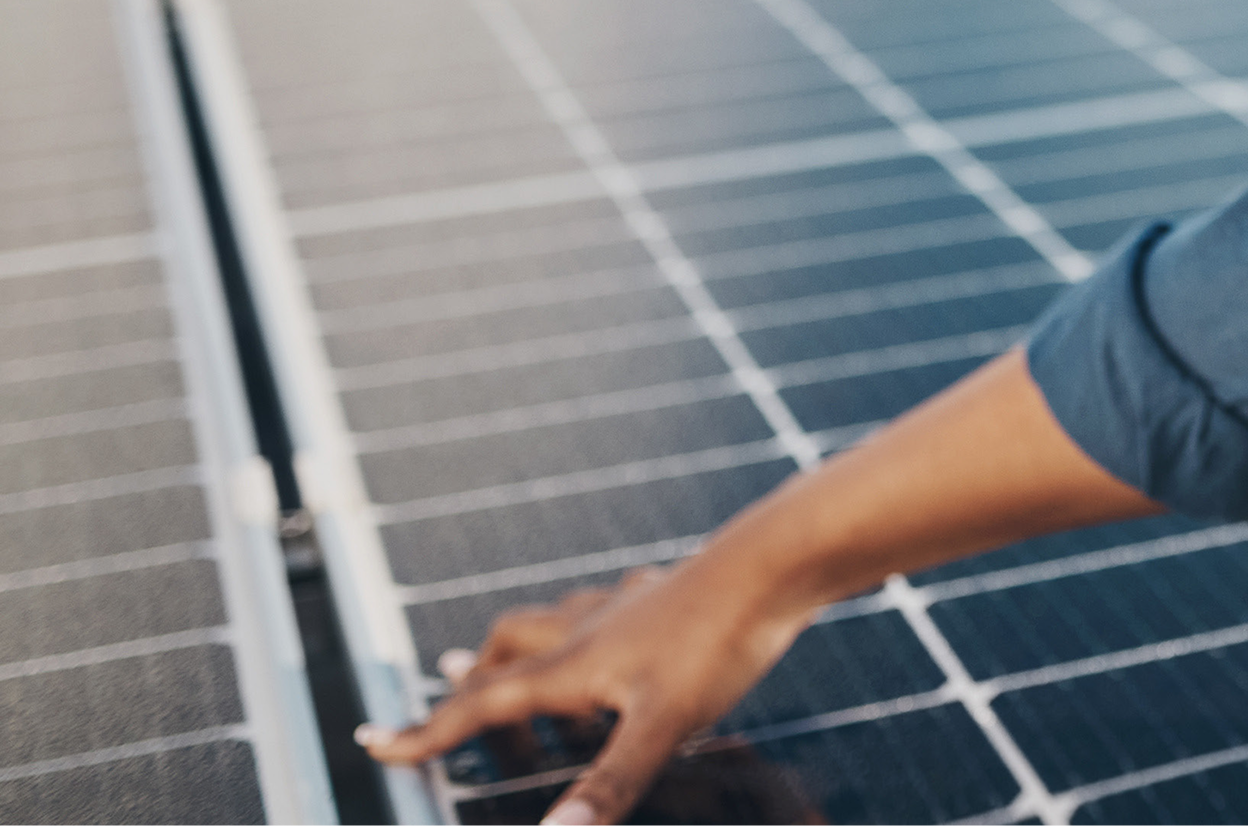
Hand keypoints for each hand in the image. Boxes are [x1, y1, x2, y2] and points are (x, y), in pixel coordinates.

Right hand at [357, 557, 813, 825]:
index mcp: (570, 666)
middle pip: (505, 654)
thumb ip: (608, 785)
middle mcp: (586, 630)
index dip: (425, 732)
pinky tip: (610, 616)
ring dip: (516, 645)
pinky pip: (607, 604)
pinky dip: (586, 621)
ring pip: (550, 621)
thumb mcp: (662, 726)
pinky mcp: (664, 592)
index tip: (373, 742)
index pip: (479, 706)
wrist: (776, 560)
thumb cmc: (720, 640)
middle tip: (442, 705)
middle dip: (468, 685)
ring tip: (497, 657)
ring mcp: (626, 606)